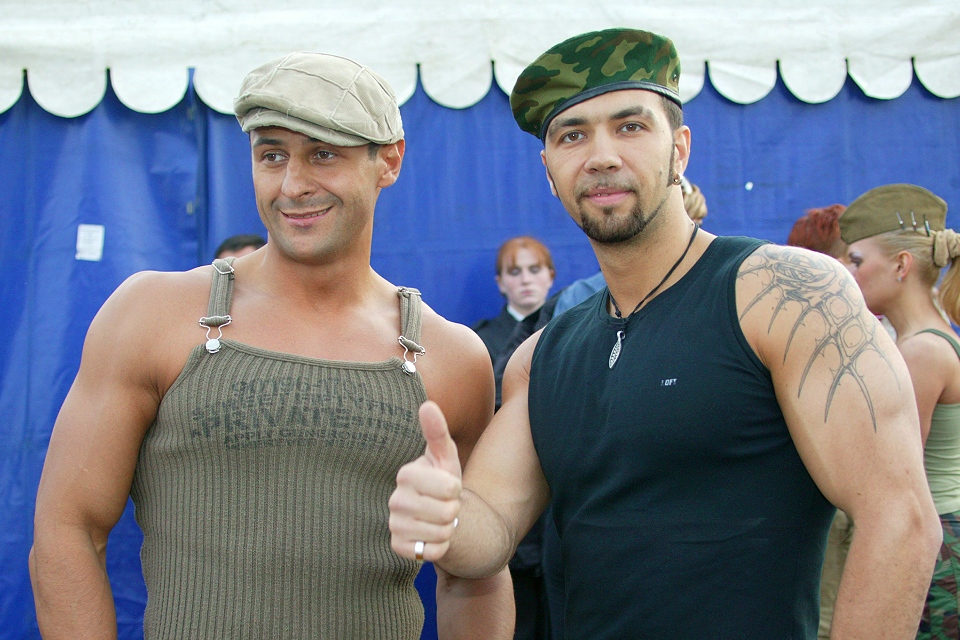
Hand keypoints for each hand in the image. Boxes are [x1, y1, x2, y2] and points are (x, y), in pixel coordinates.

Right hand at [389, 400, 461, 561]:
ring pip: (441, 533)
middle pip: (447, 513)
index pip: (450, 488)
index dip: (457, 489)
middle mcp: (395, 499)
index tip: (448, 486)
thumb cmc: (443, 481)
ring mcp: (394, 524)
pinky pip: (432, 552)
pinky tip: (433, 535)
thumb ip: (438, 432)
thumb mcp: (445, 457)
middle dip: (454, 511)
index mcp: (406, 474)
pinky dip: (440, 547)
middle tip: (445, 505)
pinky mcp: (397, 546)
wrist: (438, 515)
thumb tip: (427, 404)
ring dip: (449, 529)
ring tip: (440, 519)